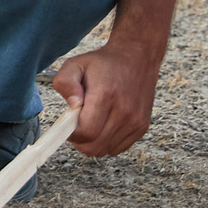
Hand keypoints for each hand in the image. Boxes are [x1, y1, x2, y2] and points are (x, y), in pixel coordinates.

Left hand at [49, 40, 160, 157]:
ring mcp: (135, 121)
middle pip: (95, 146)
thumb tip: (72, 106)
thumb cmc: (103, 63)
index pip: (86, 132)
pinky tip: (104, 125)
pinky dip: (107, 142)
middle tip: (77, 125)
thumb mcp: (75, 64)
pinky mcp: (142, 127)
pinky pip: (118, 148)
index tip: (68, 125)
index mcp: (106, 95)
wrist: (137, 57)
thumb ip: (66, 83)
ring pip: (105, 150)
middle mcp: (124, 111)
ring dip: (93, 142)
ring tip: (92, 122)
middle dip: (80, 140)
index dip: (72, 134)